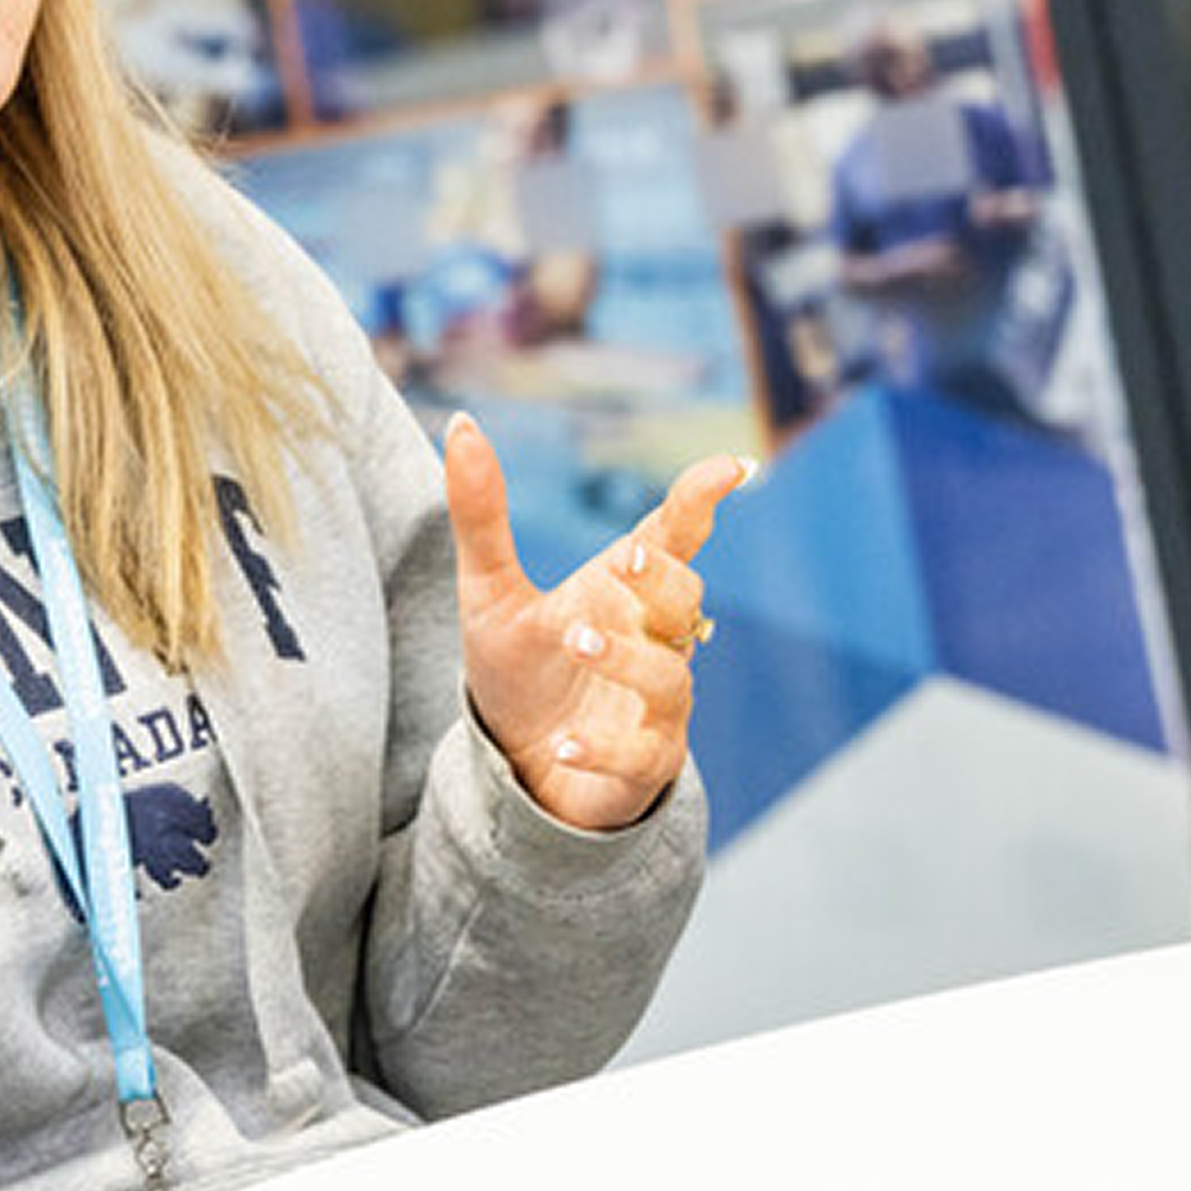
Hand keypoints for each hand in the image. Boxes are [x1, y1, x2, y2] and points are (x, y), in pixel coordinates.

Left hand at [444, 417, 750, 832]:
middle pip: (686, 600)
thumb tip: (460, 422)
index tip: (730, 466)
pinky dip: (604, 748)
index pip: (673, 538)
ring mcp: (654, 708)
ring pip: (671, 679)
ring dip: (627, 658)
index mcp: (622, 592)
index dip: (700, 501)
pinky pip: (642, 757)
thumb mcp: (487, 590)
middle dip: (664, 581)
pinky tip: (564, 741)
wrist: (518, 767)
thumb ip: (479, 514)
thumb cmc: (517, 668)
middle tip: (625, 563)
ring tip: (574, 640)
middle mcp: (651, 643)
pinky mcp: (642, 768)